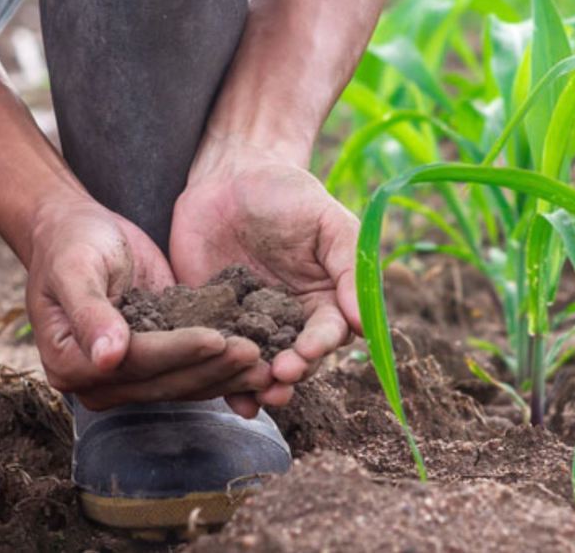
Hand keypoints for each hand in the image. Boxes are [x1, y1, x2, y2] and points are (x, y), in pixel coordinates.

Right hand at [25, 194, 271, 410]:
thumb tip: (107, 358)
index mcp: (69, 362)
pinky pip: (192, 372)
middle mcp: (99, 381)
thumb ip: (89, 312)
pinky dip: (224, 368)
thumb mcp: (75, 268)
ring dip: (225, 375)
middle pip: (164, 381)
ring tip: (264, 363)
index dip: (177, 352)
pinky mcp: (156, 364)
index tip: (216, 338)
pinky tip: (257, 362)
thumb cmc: (71, 243)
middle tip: (254, 352)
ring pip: (184, 384)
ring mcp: (129, 378)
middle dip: (211, 367)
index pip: (135, 363)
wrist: (77, 233)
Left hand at [171, 152, 361, 413]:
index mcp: (323, 299)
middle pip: (296, 360)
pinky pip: (218, 355)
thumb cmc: (287, 193)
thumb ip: (350, 266)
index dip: (319, 346)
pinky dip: (221, 379)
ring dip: (259, 386)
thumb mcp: (328, 221)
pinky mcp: (212, 322)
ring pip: (259, 366)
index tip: (308, 351)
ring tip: (255, 396)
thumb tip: (362, 321)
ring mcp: (250, 325)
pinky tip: (227, 398)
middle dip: (290, 373)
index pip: (328, 332)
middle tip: (278, 378)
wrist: (229, 176)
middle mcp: (289, 320)